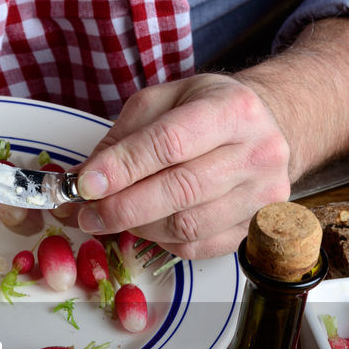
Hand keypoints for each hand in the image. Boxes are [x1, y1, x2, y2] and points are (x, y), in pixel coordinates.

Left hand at [67, 73, 292, 259]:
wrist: (263, 128)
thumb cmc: (207, 112)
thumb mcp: (164, 102)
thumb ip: (124, 137)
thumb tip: (85, 179)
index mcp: (233, 109)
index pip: (170, 143)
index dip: (123, 167)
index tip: (85, 185)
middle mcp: (258, 152)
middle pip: (180, 189)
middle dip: (123, 207)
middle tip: (89, 214)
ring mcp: (263, 194)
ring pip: (188, 226)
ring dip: (140, 227)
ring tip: (118, 217)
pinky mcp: (256, 227)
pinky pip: (199, 247)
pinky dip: (164, 241)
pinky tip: (152, 224)